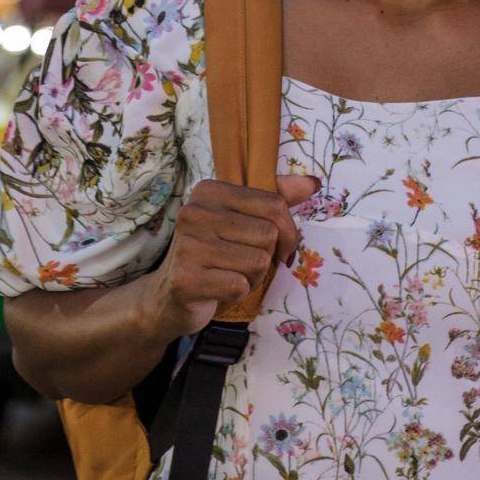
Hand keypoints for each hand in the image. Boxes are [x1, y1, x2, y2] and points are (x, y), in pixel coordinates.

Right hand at [140, 174, 319, 344]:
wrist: (168, 296)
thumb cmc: (213, 254)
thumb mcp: (242, 220)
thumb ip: (274, 200)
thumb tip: (312, 183)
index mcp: (210, 190)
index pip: (274, 204)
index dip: (288, 231)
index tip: (280, 246)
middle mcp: (195, 211)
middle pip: (268, 235)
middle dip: (264, 257)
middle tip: (241, 263)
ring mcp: (187, 245)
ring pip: (257, 262)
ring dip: (252, 277)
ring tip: (229, 275)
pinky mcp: (185, 280)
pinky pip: (240, 285)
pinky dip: (238, 293)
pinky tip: (219, 290)